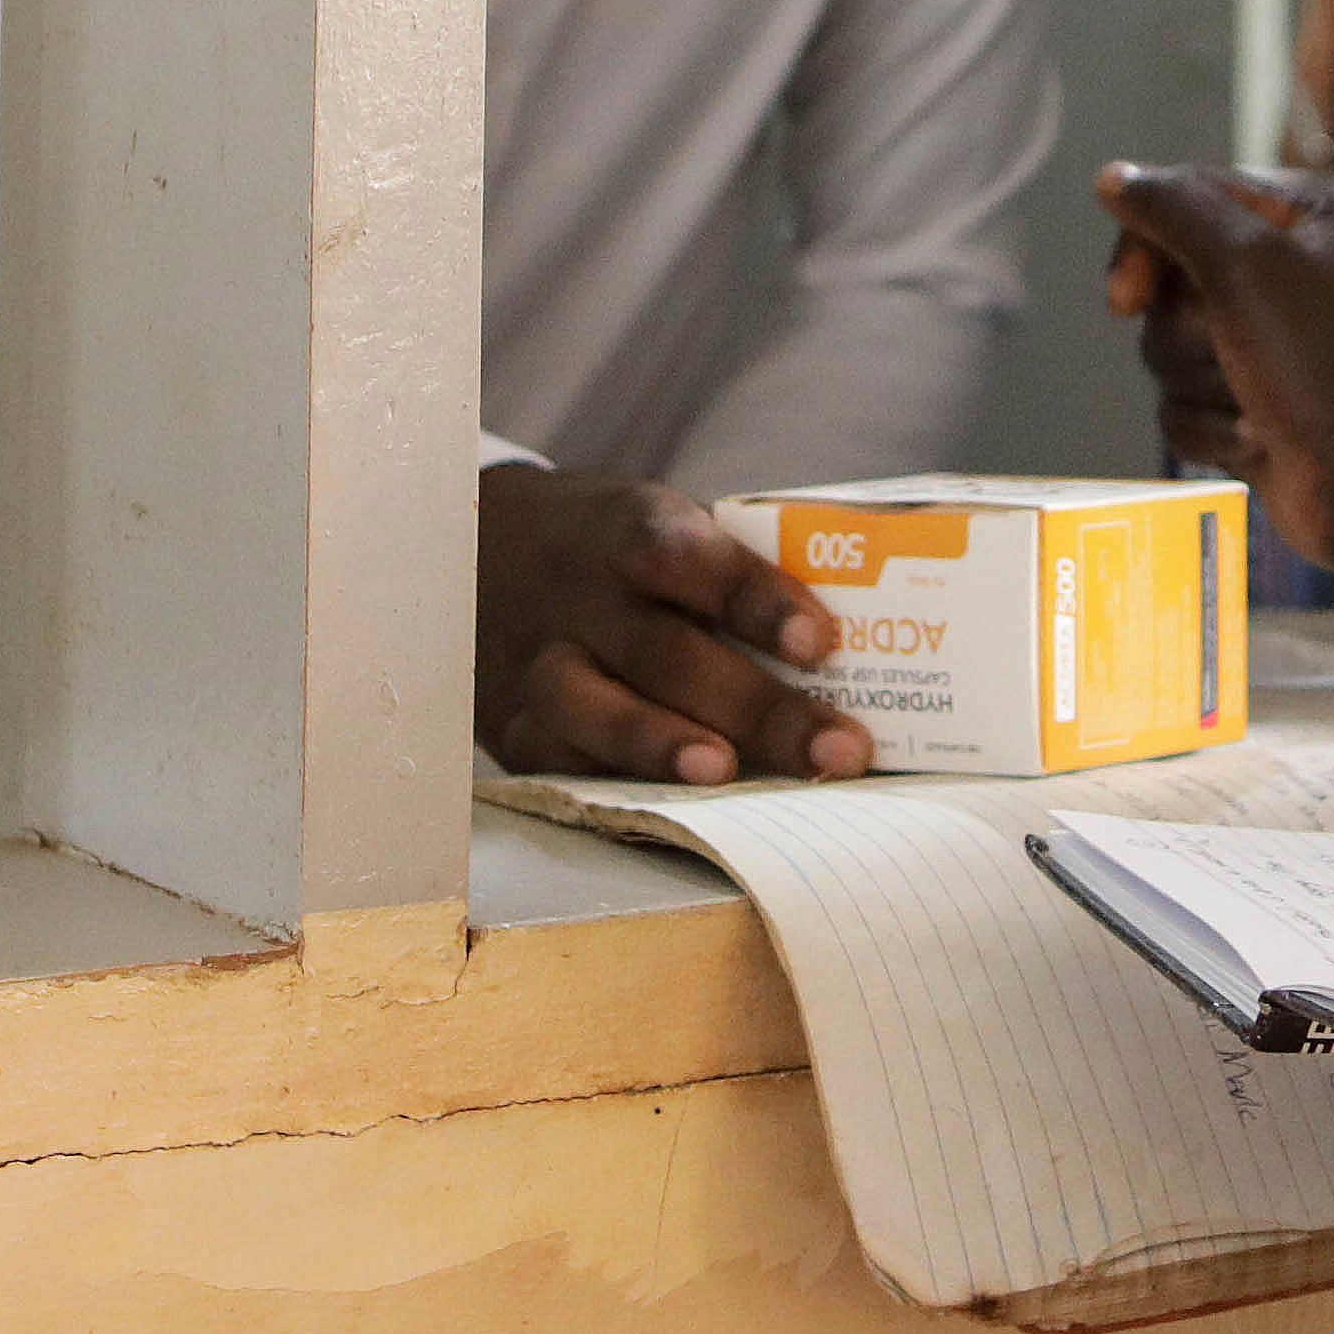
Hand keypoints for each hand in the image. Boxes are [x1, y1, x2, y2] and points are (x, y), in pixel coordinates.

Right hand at [474, 462, 869, 784]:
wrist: (466, 549)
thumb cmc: (608, 550)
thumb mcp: (656, 524)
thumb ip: (734, 574)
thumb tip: (867, 645)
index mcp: (626, 530)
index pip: (689, 557)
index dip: (757, 600)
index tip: (824, 643)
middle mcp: (577, 595)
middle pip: (664, 651)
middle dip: (758, 706)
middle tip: (840, 748)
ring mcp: (535, 661)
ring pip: (592, 707)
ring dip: (664, 745)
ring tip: (728, 775)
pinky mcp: (509, 725)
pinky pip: (556, 761)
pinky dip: (614, 784)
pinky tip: (674, 810)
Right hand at [1091, 162, 1333, 586]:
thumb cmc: (1323, 363)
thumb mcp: (1250, 266)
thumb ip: (1176, 211)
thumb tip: (1112, 178)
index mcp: (1292, 223)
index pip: (1181, 201)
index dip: (1144, 247)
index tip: (1128, 296)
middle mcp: (1276, 277)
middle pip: (1166, 285)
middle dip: (1187, 332)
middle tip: (1229, 351)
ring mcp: (1259, 349)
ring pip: (1165, 351)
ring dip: (1200, 385)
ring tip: (1254, 404)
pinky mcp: (1242, 409)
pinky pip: (1178, 407)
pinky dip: (1208, 430)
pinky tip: (1255, 442)